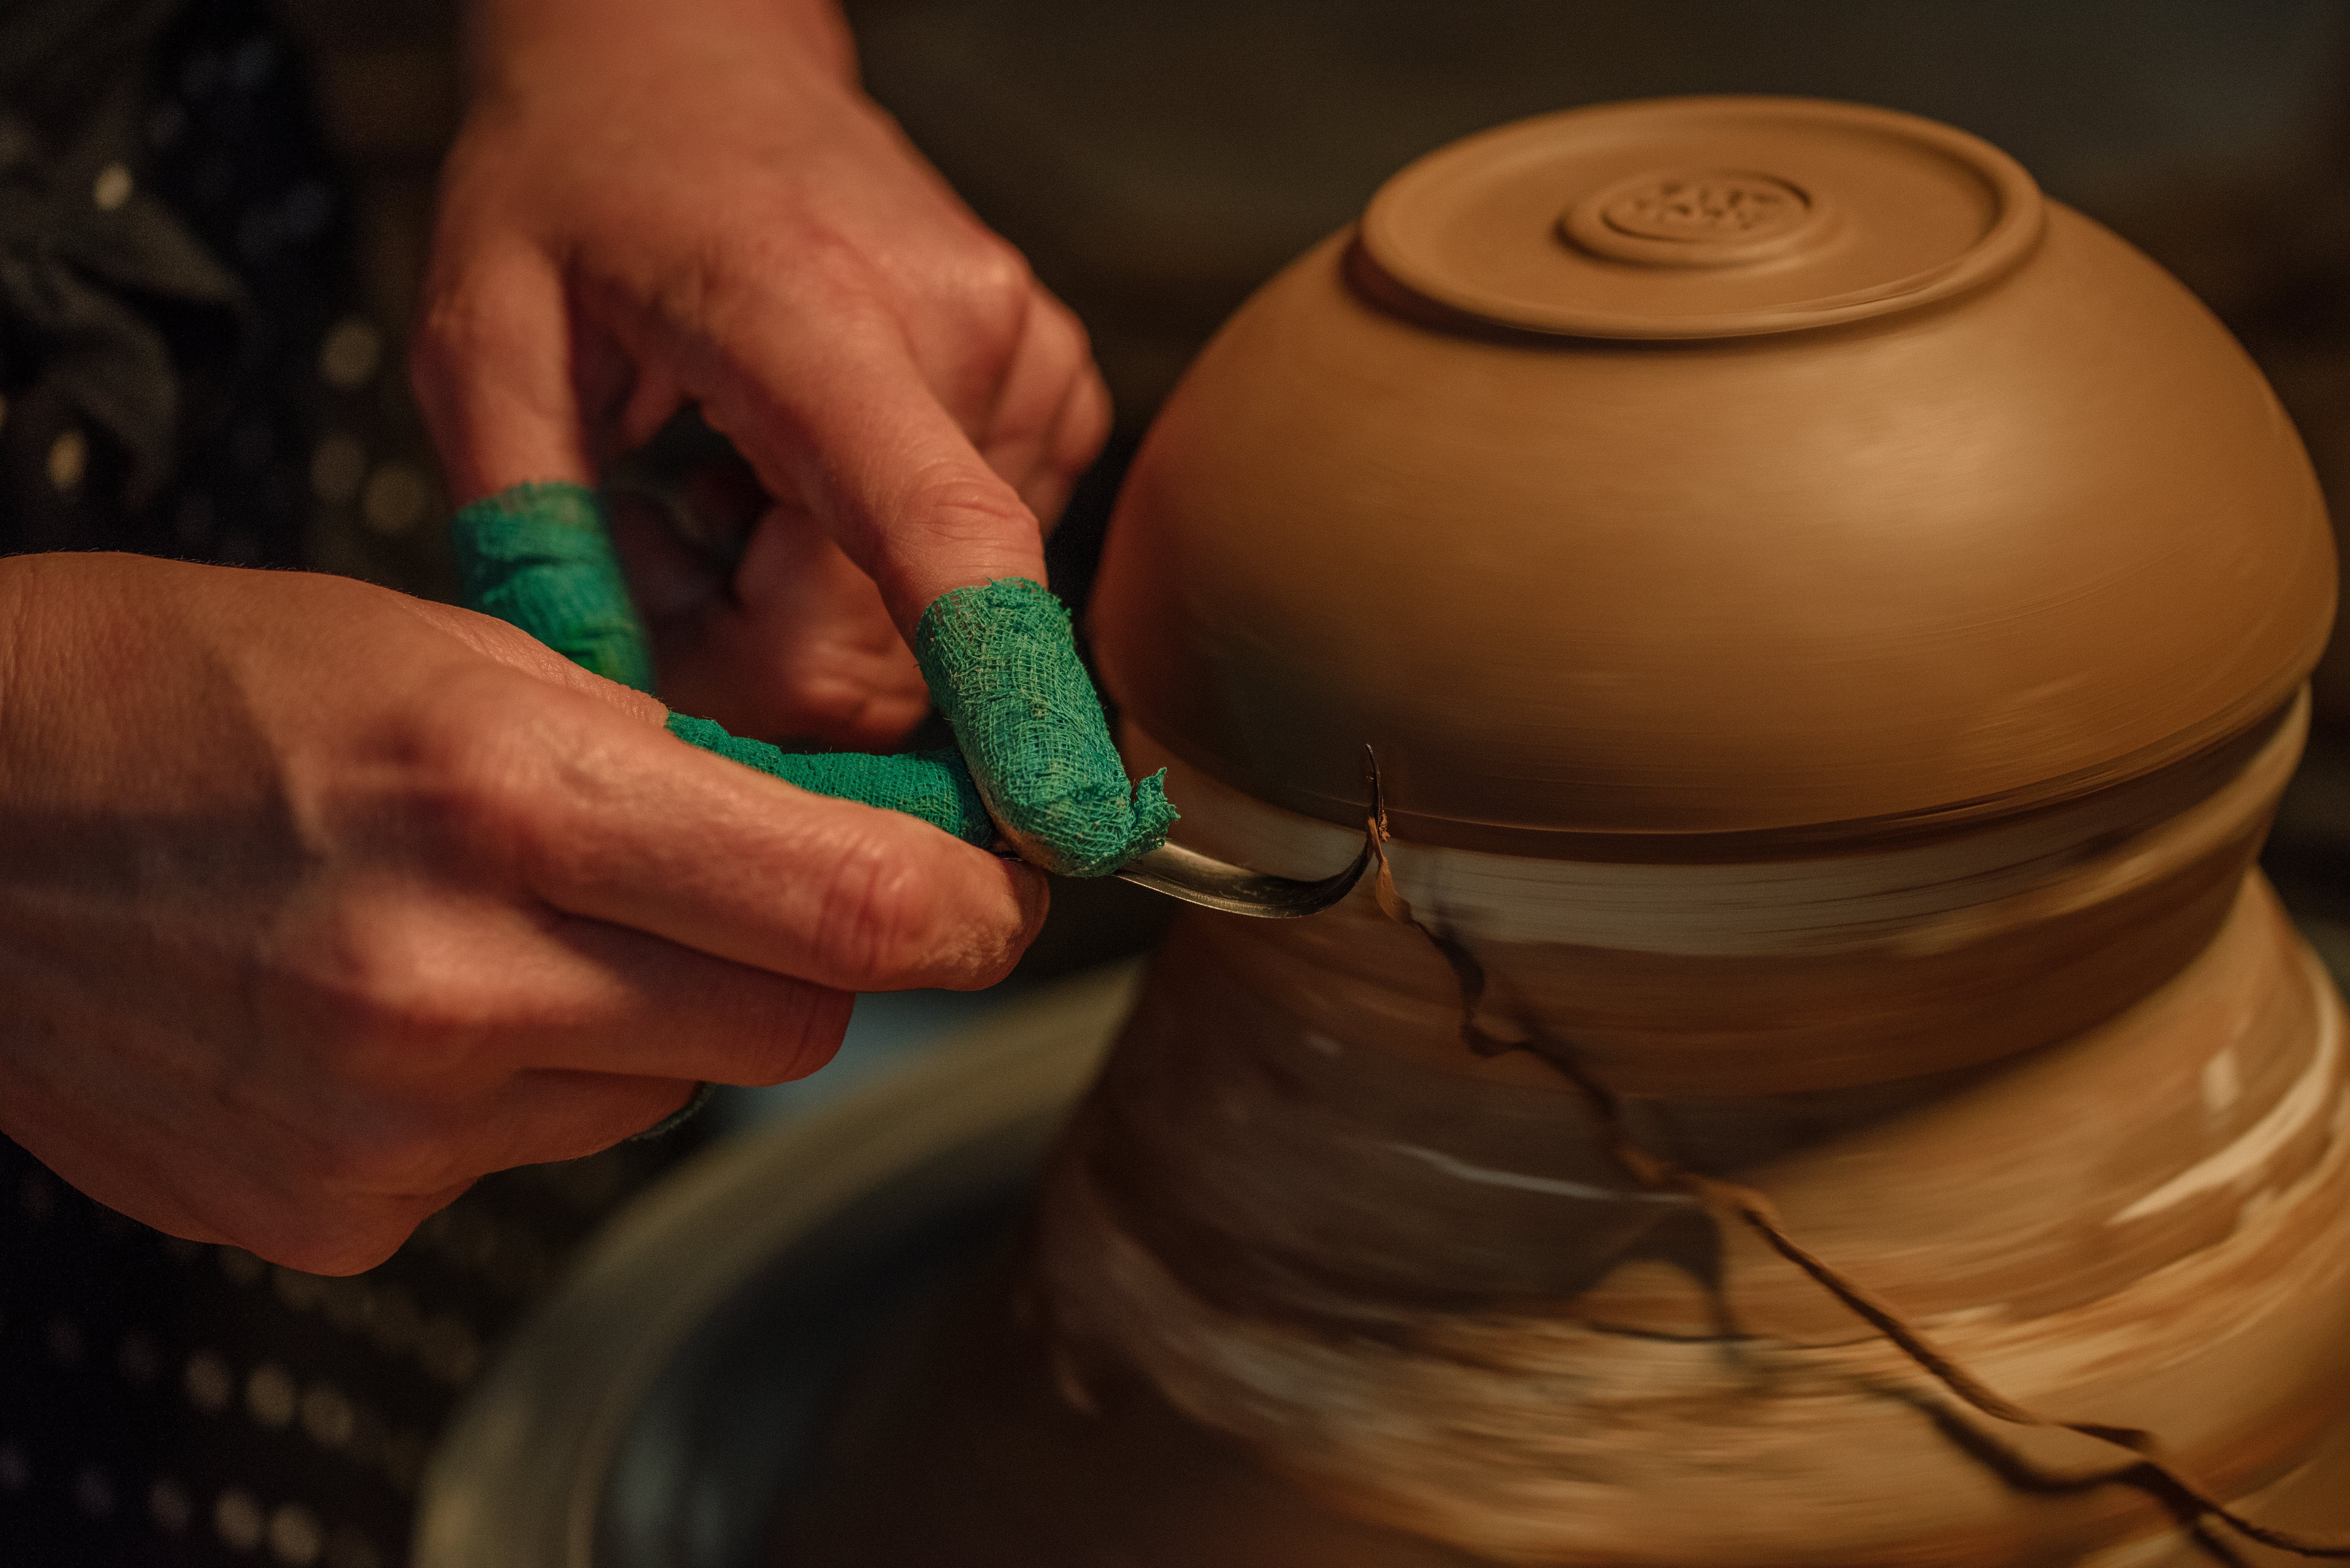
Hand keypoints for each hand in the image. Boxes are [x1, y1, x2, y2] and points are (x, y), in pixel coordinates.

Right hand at [0, 555, 1043, 1272]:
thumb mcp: (469, 654)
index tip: (997, 892)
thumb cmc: (203, 696)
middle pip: (792, 1021)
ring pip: (669, 1086)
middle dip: (806, 957)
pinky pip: (539, 1151)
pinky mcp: (339, 1207)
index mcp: (501, 798)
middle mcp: (450, 981)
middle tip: (731, 883)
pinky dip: (525, 1080)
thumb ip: (687, 764)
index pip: (853, 908)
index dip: (967, 907)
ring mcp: (387, 1120)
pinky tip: (415, 998)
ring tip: (509, 922)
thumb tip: (878, 843)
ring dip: (648, 1011)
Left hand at [413, 0, 1111, 742]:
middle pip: (899, 641)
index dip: (1002, 698)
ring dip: (809, 612)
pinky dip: (866, 569)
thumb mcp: (481, 341)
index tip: (1058, 824)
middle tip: (669, 550)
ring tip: (728, 485)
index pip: (946, 541)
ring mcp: (1031, 369)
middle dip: (768, 660)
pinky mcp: (1053, 400)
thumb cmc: (585, 181)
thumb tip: (622, 727)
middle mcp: (969, 341)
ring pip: (930, 624)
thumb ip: (533, 540)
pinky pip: (962, 572)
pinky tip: (798, 473)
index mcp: (824, 315)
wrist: (689, 58)